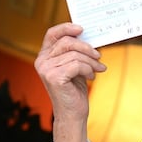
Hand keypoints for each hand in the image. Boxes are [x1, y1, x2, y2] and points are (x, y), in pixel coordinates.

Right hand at [34, 22, 105, 141]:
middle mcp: (41, 61)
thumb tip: (89, 37)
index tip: (82, 29)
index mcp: (44, 56)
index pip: (52, 34)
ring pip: (75, 54)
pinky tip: (92, 77)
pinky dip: (88, 70)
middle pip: (67, 42)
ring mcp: (46, 69)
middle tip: (99, 56)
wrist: (72, 114)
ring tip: (98, 69)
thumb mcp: (75, 66)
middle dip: (87, 48)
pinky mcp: (54, 77)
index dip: (66, 28)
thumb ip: (76, 52)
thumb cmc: (74, 90)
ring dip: (91, 61)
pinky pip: (77, 65)